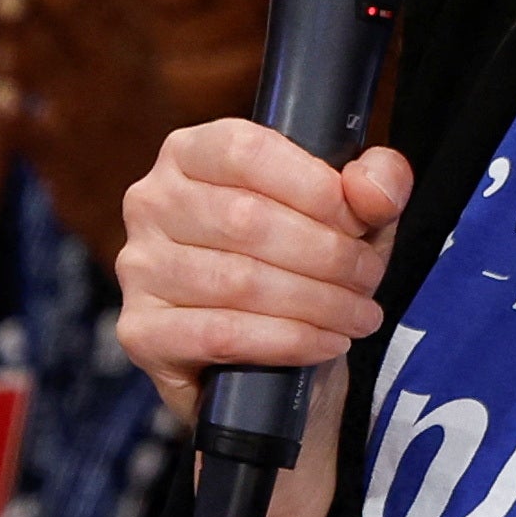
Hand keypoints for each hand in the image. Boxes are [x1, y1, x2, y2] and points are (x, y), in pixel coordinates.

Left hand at [0, 0, 169, 249]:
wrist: (182, 233)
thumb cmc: (154, 149)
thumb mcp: (145, 82)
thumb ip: (117, 31)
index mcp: (136, 58)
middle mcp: (117, 85)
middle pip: (76, 20)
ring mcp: (94, 129)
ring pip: (57, 75)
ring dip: (30, 37)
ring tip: (5, 2)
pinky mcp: (71, 175)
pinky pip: (43, 145)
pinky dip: (24, 120)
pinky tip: (3, 96)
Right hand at [112, 118, 410, 434]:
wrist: (271, 365)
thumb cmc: (304, 270)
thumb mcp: (352, 218)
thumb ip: (376, 183)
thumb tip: (371, 188)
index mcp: (190, 154)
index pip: (244, 151)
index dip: (312, 186)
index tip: (358, 222)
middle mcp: (151, 202)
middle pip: (245, 219)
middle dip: (326, 255)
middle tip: (367, 280)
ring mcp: (138, 268)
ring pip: (238, 281)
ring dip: (317, 303)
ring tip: (357, 316)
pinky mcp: (141, 331)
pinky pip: (220, 333)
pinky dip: (287, 340)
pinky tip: (325, 343)